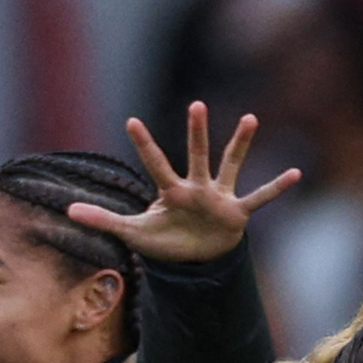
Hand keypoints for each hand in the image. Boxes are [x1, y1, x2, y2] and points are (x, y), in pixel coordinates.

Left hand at [68, 102, 300, 266]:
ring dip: (239, 145)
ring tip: (250, 118)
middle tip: (196, 104)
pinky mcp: (237, 214)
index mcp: (171, 192)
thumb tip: (67, 210)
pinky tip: (295, 174)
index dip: (145, 145)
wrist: (196, 258)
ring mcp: (219, 197)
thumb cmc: (165, 240)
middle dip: (196, 133)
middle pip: (195, 156)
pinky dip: (275, 188)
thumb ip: (103, 219)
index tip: (132, 121)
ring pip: (230, 166)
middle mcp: (197, 188)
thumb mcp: (133, 233)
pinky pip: (259, 199)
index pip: (156, 165)